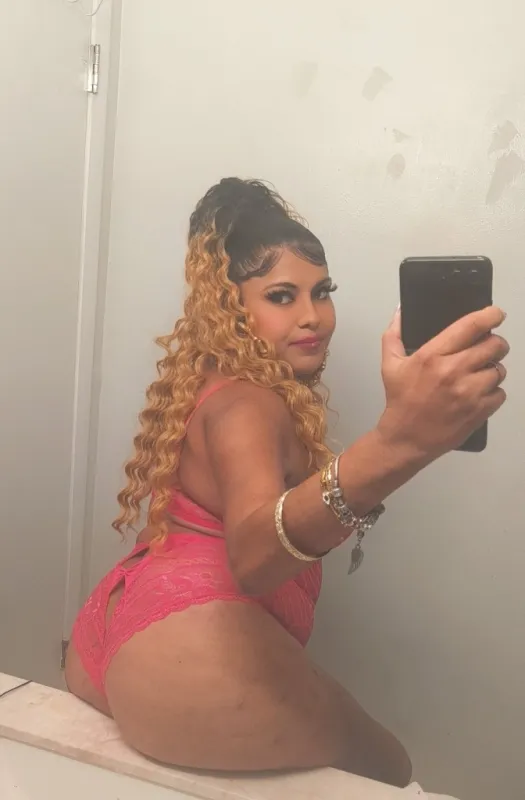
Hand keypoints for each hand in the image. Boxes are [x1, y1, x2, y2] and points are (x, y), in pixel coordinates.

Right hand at [377, 306, 508, 460]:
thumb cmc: (400, 401)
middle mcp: (453, 371)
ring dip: (493, 369)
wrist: (406, 439)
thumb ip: (394, 335)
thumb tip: (400, 312)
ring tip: (479, 374)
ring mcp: (469, 392)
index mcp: (433, 356)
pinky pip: (500, 393)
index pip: (471, 326)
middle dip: (495, 343)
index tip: (495, 314)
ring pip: (499, 369)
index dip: (490, 315)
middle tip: (488, 348)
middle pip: (495, 345)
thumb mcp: (390, 365)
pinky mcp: (479, 411)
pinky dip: (493, 392)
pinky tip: (478, 394)